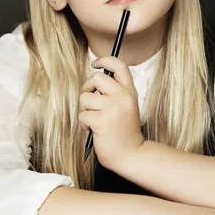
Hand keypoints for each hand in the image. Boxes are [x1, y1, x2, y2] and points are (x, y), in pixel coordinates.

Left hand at [79, 56, 144, 170]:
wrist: (131, 155)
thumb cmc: (125, 132)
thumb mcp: (127, 106)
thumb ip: (115, 93)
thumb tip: (94, 81)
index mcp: (130, 92)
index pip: (119, 66)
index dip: (105, 60)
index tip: (95, 63)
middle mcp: (122, 97)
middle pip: (96, 78)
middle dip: (87, 88)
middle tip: (89, 101)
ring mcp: (112, 108)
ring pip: (85, 98)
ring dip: (84, 110)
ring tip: (93, 120)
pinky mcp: (101, 121)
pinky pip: (82, 115)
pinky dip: (84, 124)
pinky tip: (92, 130)